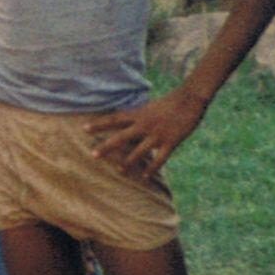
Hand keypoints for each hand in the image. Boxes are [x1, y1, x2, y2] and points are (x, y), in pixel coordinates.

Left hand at [87, 90, 201, 178]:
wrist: (190, 98)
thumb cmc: (171, 101)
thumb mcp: (151, 107)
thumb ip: (140, 117)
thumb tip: (129, 124)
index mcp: (139, 114)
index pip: (114, 119)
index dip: (99, 124)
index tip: (84, 128)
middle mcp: (145, 124)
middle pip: (121, 137)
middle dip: (106, 146)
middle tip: (93, 155)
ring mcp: (157, 134)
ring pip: (138, 151)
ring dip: (128, 162)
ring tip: (120, 171)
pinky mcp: (171, 142)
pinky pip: (159, 158)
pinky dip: (152, 168)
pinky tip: (145, 176)